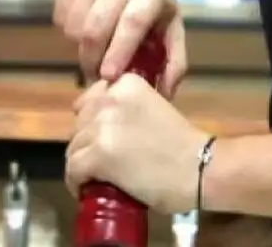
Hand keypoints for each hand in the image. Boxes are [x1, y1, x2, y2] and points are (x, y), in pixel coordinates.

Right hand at [53, 0, 186, 97]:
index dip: (119, 51)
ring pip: (74, 28)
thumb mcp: (171, 18)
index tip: (108, 75)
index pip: (131, 23)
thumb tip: (166, 94)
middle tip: (97, 77)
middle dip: (91, 61)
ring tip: (94, 51)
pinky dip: (69, 33)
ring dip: (80, 49)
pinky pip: (61, 19)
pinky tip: (84, 29)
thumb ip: (174, 57)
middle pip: (95, 30)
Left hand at [65, 74, 208, 213]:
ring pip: (73, 147)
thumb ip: (128, 109)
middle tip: (100, 159)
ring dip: (82, 163)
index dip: (93, 120)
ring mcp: (102, 125)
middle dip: (86, 141)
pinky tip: (88, 189)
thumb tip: (106, 125)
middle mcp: (110, 98)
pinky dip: (77, 182)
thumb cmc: (183, 142)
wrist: (198, 166)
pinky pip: (73, 169)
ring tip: (95, 177)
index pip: (90, 98)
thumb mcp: (153, 108)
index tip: (101, 136)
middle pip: (80, 123)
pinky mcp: (97, 154)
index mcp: (126, 83)